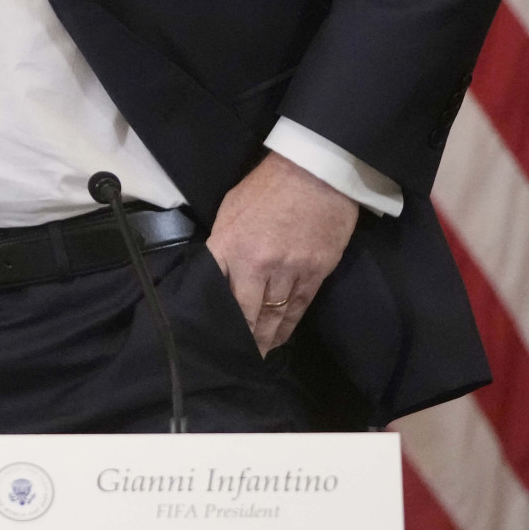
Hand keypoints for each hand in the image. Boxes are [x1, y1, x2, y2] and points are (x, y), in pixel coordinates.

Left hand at [206, 150, 361, 353]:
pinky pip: (300, 307)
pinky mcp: (317, 271)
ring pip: (275, 315)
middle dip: (242, 337)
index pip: (218, 291)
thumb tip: (218, 270)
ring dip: (265, 337)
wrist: (316, 172)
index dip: (217, 318)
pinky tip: (281, 337)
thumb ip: (223, 243)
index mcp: (230, 244)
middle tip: (236, 356)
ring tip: (258, 354)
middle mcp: (258, 263)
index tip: (211, 336)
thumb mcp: (230, 209)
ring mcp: (290, 269)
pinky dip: (289, 325)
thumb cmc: (267, 187)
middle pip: (246, 312)